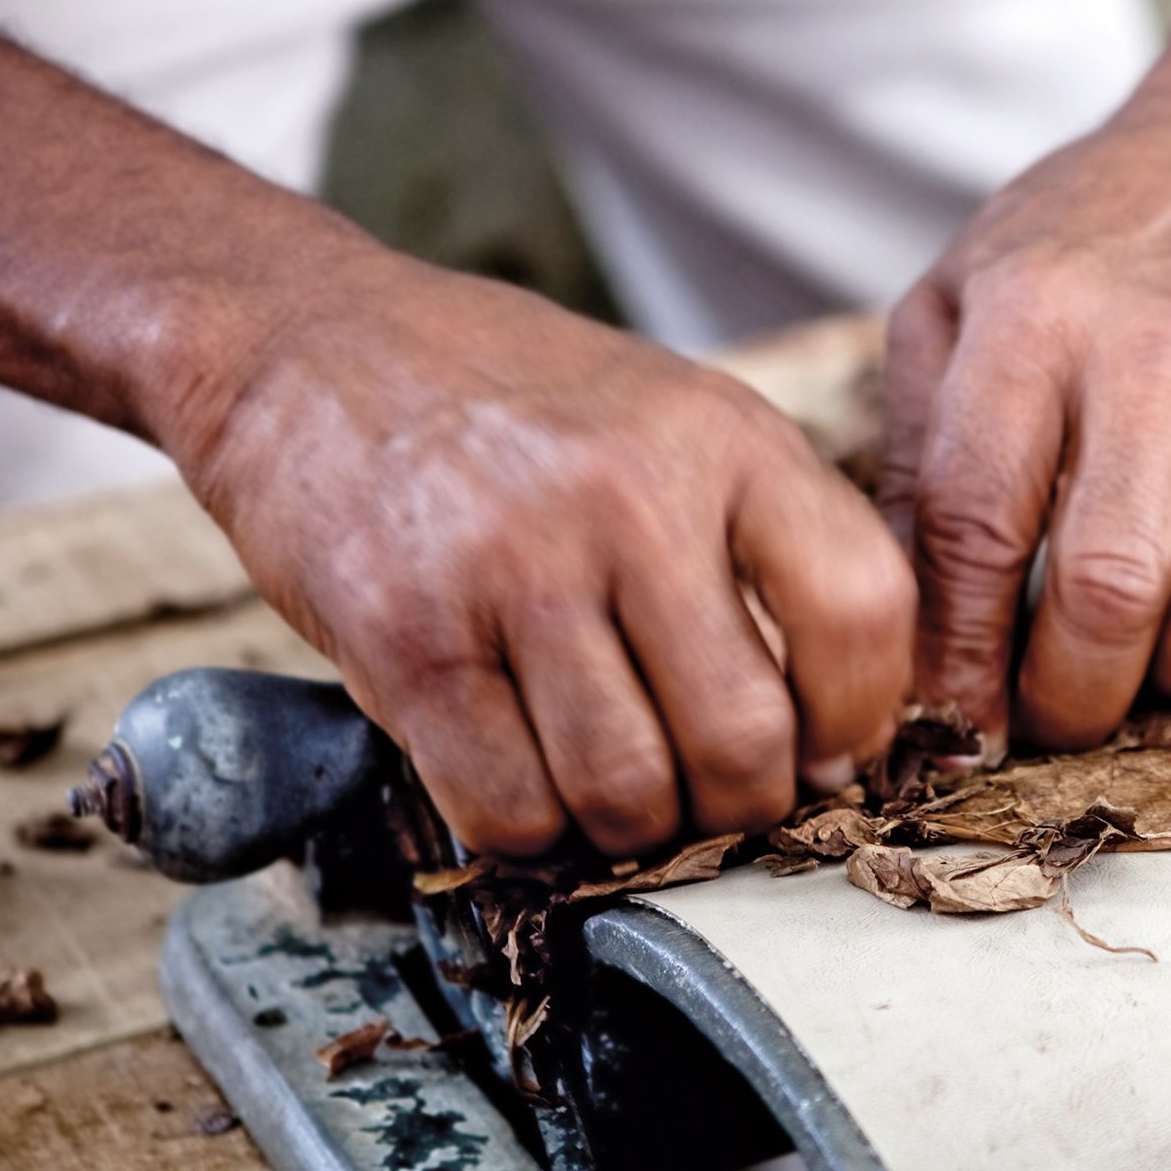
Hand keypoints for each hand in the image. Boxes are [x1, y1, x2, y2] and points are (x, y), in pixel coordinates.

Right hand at [178, 256, 911, 856]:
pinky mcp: (406, 637)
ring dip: (628, 827)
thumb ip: (767, 546)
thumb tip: (841, 735)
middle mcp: (630, 495)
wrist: (307, 343)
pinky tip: (523, 776)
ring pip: (626, 791)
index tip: (825, 748)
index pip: (862, 611)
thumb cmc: (516, 406)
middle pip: (743, 737)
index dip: (859, 717)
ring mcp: (512, 565)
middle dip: (737, 804)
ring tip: (611, 785)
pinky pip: (507, 805)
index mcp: (726, 437)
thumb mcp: (678, 420)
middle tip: (706, 792)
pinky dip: (528, 827)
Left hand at [880, 111, 1170, 750]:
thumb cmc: (1084, 245)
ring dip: (1170, 681)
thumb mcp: (957, 297)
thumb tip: (899, 623)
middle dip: (1066, 698)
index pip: (977, 524)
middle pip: (1111, 588)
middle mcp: (1155, 359)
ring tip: (1131, 670)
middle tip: (1042, 717)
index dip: (956, 653)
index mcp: (1033, 322)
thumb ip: (915, 449)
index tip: (947, 724)